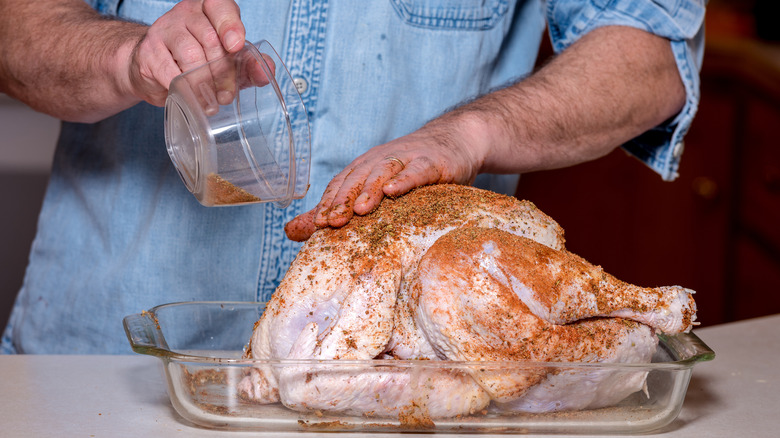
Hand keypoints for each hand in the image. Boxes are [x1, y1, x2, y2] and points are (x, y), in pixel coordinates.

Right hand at [127, 0, 244, 105]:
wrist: (156, 70)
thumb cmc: (200, 62)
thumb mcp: (230, 63)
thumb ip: (250, 66)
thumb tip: (267, 71)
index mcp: (210, 9)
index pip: (220, 6)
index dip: (230, 25)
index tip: (236, 46)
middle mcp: (187, 13)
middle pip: (211, 39)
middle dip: (223, 72)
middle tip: (226, 95)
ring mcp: (165, 29)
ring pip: (191, 55)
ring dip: (205, 83)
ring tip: (211, 102)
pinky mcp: (149, 51)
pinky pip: (170, 71)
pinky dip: (184, 89)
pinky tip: (190, 99)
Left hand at [284, 115, 485, 240]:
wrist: (456, 140)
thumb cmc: (413, 171)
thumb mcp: (375, 188)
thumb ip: (336, 210)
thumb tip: (291, 231)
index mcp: (364, 167)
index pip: (341, 184)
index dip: (327, 203)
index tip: (316, 226)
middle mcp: (381, 159)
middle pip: (357, 178)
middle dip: (343, 200)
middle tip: (330, 224)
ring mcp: (408, 158)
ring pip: (383, 172)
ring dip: (370, 190)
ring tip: (360, 210)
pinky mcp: (433, 162)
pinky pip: (417, 170)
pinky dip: (405, 179)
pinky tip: (393, 191)